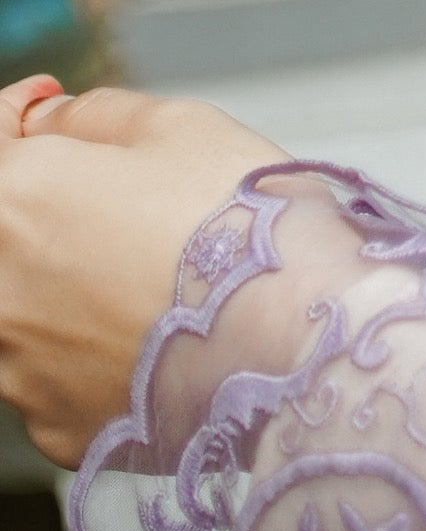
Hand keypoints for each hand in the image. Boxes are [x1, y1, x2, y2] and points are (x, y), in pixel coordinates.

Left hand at [0, 81, 281, 465]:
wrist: (291, 347)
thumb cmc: (243, 233)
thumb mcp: (180, 126)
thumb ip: (95, 114)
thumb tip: (54, 122)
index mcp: (11, 200)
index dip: (19, 114)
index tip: (44, 107)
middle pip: (6, 229)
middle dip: (48, 204)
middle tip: (112, 194)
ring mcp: (16, 365)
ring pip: (23, 305)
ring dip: (66, 281)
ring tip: (149, 274)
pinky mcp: (51, 423)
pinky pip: (55, 370)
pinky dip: (89, 347)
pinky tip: (150, 331)